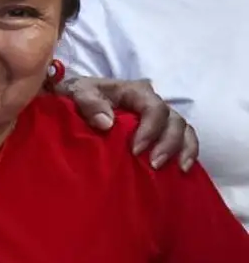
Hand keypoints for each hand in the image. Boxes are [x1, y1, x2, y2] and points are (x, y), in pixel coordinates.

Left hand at [58, 76, 197, 170]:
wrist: (75, 101)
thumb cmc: (78, 95)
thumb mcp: (78, 92)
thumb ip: (89, 102)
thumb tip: (106, 123)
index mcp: (136, 92)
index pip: (154, 108)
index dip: (150, 129)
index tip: (135, 150)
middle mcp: (153, 103)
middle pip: (174, 121)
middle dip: (168, 143)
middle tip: (154, 164)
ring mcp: (159, 118)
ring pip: (183, 130)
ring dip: (183, 150)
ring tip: (178, 169)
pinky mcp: (159, 132)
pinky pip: (183, 140)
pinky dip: (187, 153)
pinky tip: (183, 171)